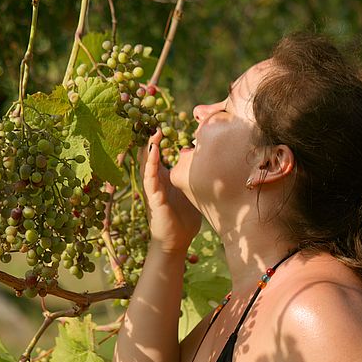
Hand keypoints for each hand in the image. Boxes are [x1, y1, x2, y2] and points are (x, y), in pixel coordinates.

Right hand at [138, 129, 201, 252]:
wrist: (176, 241)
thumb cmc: (184, 219)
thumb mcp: (192, 192)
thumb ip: (196, 178)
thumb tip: (214, 163)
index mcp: (164, 178)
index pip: (159, 154)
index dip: (159, 139)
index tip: (163, 121)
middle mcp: (156, 181)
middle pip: (150, 155)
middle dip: (150, 138)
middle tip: (152, 119)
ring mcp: (153, 189)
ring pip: (147, 163)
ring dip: (149, 147)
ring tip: (153, 131)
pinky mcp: (153, 198)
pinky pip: (150, 177)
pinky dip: (150, 163)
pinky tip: (153, 151)